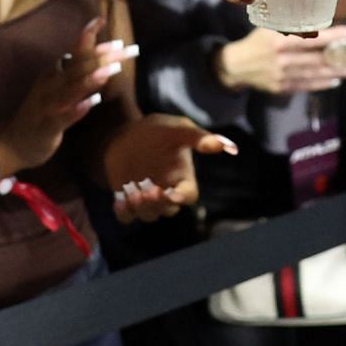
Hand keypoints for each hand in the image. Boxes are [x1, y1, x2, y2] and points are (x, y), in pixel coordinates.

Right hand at [0, 18, 123, 176]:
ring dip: (90, 79)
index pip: (73, 52)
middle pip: (77, 67)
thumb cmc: (41, 113)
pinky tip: (92, 102)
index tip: (102, 19)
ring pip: (70, 89)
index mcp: (53, 74)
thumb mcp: (58, 88)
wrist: (13, 143)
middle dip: (101, 57)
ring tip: (110, 69)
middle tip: (123, 47)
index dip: (88, 37)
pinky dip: (77, 109)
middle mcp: (50, 85)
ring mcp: (47, 106)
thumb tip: (98, 55)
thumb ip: (75, 73)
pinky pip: (63, 117)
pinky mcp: (47, 127)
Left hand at [101, 115, 236, 223]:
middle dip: (159, 203)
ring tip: (133, 193)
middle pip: (169, 209)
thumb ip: (197, 137)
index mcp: (182, 177)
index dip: (182, 197)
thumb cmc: (157, 131)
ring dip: (142, 208)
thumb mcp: (176, 128)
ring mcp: (147, 198)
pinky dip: (124, 213)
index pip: (188, 195)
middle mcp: (167, 191)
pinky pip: (128, 217)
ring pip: (149, 215)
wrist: (125, 134)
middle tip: (148, 191)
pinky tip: (119, 201)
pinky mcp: (128, 201)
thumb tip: (226, 145)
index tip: (172, 193)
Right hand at [215, 24, 345, 94]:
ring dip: (338, 73)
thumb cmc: (257, 41)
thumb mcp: (269, 26)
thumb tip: (320, 13)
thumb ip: (291, 23)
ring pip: (316, 75)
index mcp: (281, 40)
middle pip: (319, 59)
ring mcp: (283, 76)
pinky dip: (323, 84)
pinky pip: (307, 86)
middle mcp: (283, 59)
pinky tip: (336, 81)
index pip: (314, 38)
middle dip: (343, 59)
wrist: (236, 66)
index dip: (336, 35)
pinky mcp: (282, 89)